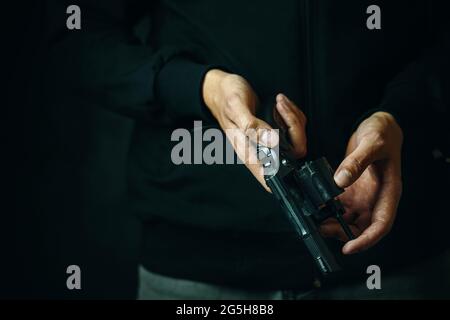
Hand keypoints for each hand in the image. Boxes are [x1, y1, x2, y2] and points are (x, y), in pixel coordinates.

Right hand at [202, 69, 306, 189]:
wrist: (221, 89)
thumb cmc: (225, 98)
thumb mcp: (236, 108)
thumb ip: (251, 126)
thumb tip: (270, 140)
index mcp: (247, 149)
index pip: (269, 173)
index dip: (284, 174)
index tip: (291, 161)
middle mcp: (259, 147)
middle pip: (291, 152)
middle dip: (295, 128)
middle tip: (283, 110)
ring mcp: (268, 139)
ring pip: (295, 139)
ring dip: (293, 117)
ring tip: (279, 103)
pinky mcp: (273, 129)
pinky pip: (293, 127)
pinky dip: (291, 114)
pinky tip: (281, 105)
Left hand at [320, 112, 402, 253]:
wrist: (377, 125)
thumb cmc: (383, 133)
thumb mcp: (372, 143)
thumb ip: (357, 161)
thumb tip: (340, 180)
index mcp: (389, 192)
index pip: (381, 224)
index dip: (366, 239)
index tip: (350, 247)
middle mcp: (375, 198)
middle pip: (362, 227)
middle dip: (343, 233)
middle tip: (323, 228)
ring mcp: (362, 195)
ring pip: (348, 219)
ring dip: (333, 223)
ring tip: (315, 219)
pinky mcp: (350, 190)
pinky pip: (339, 206)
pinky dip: (327, 210)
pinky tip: (315, 206)